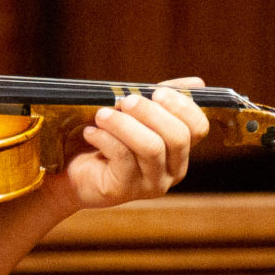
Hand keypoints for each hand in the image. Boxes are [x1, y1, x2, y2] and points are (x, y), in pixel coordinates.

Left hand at [56, 78, 209, 212]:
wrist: (75, 173)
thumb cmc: (110, 140)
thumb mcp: (136, 115)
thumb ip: (162, 98)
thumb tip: (197, 83)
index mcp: (180, 150)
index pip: (199, 128)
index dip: (183, 107)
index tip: (158, 92)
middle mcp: (172, 171)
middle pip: (177, 137)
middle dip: (151, 112)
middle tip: (126, 100)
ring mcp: (150, 184)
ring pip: (151, 147)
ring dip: (124, 124)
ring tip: (102, 114)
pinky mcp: (125, 191)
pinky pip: (123, 158)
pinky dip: (105, 138)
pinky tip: (90, 132)